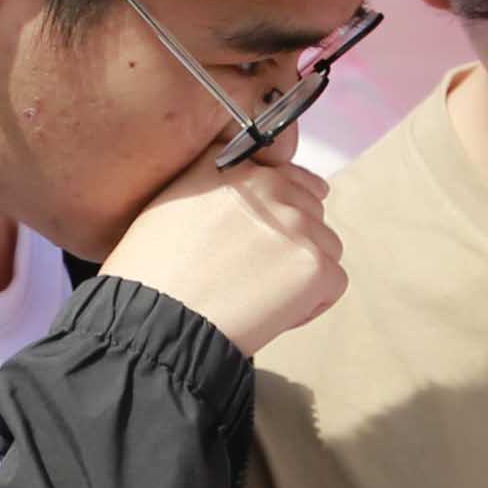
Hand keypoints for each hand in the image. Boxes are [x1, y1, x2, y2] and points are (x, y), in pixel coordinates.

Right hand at [101, 145, 345, 353]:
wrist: (158, 322)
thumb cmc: (153, 274)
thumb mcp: (170, 201)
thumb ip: (214, 183)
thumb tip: (257, 184)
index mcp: (234, 165)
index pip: (287, 177)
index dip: (278, 211)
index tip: (262, 238)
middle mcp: (270, 185)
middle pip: (310, 209)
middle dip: (290, 241)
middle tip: (253, 273)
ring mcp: (297, 224)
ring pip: (326, 245)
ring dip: (301, 270)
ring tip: (258, 295)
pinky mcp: (315, 264)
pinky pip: (334, 282)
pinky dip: (311, 303)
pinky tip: (271, 313)